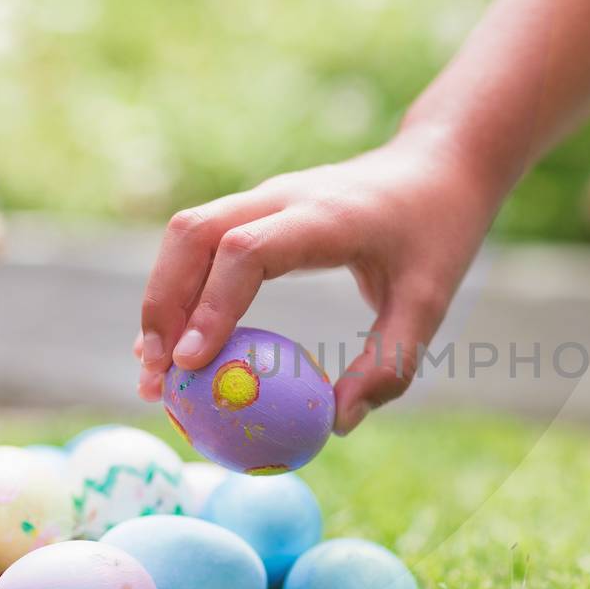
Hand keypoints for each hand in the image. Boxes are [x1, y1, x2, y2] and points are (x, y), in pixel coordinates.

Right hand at [136, 129, 498, 433]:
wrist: (437, 165)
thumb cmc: (437, 232)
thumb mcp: (431, 300)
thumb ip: (391, 361)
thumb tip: (338, 423)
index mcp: (324, 216)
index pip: (247, 251)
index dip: (212, 304)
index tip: (193, 363)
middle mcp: (281, 197)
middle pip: (193, 235)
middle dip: (163, 305)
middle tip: (156, 377)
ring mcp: (264, 197)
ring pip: (186, 235)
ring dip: (161, 299)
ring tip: (153, 372)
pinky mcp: (256, 209)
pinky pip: (201, 243)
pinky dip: (178, 289)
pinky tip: (174, 346)